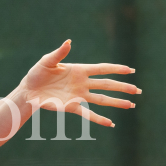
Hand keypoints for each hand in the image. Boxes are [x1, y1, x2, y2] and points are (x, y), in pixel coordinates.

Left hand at [20, 39, 140, 127]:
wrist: (28, 91)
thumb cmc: (37, 74)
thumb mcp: (47, 62)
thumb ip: (59, 53)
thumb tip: (69, 42)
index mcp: (78, 70)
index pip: (101, 69)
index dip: (115, 69)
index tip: (130, 70)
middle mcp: (82, 83)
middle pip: (107, 85)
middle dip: (123, 87)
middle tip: (138, 90)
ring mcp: (78, 96)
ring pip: (102, 99)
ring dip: (116, 102)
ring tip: (131, 105)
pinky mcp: (71, 107)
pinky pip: (88, 114)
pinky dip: (99, 119)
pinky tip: (111, 123)